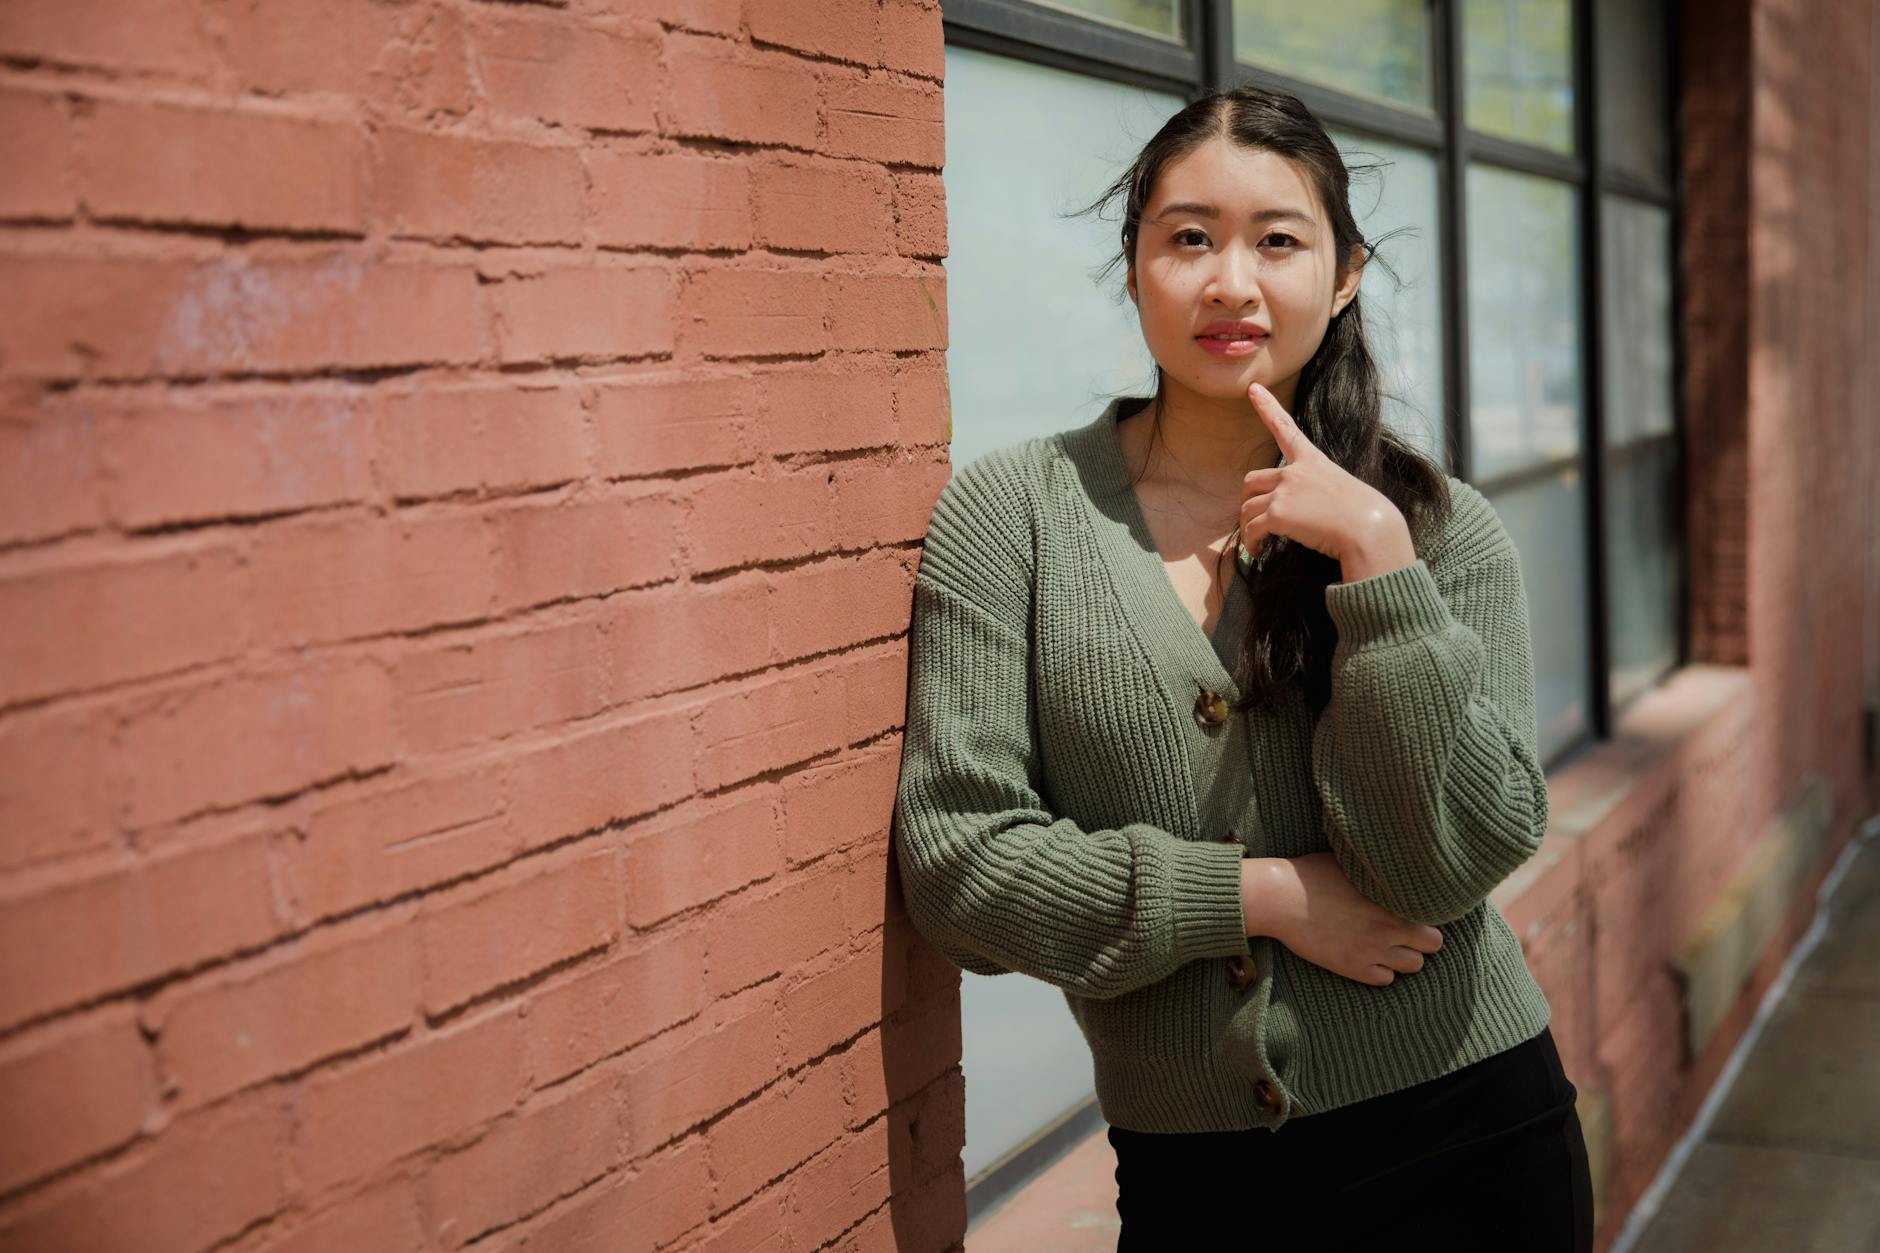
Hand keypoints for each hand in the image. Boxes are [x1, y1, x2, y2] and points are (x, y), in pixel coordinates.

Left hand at [1239, 382, 1415, 578]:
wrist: (1369, 528)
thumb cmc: (1364, 515)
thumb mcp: (1342, 490)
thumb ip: (1319, 492)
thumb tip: (1308, 511)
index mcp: (1312, 460)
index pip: (1285, 428)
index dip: (1267, 407)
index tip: (1253, 389)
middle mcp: (1294, 471)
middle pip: (1251, 480)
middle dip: (1247, 500)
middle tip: (1252, 520)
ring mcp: (1285, 491)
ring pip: (1247, 508)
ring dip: (1247, 528)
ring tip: (1257, 544)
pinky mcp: (1278, 513)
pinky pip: (1252, 529)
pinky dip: (1251, 542)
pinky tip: (1258, 553)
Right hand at [1250, 853, 1443, 986]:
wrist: (1280, 899)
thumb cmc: (1312, 873)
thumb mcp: (1351, 861)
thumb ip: (1379, 870)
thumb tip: (1395, 862)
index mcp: (1392, 897)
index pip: (1435, 912)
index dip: (1426, 911)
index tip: (1414, 909)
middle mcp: (1389, 925)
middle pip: (1434, 943)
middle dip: (1423, 937)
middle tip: (1406, 930)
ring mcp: (1372, 950)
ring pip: (1414, 965)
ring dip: (1405, 955)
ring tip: (1388, 944)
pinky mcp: (1353, 967)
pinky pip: (1386, 980)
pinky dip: (1381, 970)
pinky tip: (1368, 956)